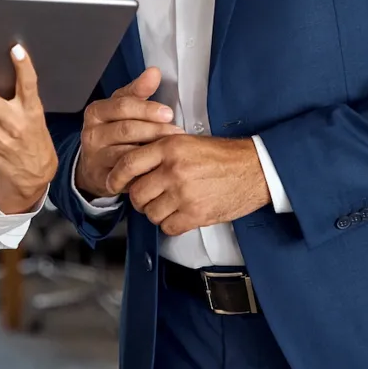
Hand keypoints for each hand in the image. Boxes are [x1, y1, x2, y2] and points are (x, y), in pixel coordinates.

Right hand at [75, 67, 184, 198]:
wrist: (94, 166)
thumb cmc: (112, 132)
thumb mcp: (122, 109)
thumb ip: (138, 91)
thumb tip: (154, 71)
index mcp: (96, 112)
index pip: (122, 106)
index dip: (147, 109)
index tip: (169, 113)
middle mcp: (91, 133)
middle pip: (126, 129)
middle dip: (155, 130)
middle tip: (177, 132)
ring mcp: (95, 157)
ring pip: (127, 153)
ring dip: (152, 151)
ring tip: (172, 149)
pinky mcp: (103, 177)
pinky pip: (127, 174)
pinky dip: (145, 169)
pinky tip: (159, 166)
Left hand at [106, 135, 270, 235]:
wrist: (254, 168)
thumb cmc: (221, 155)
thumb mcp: (186, 141)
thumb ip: (159, 150)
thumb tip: (133, 165)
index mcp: (169, 146)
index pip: (129, 163)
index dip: (116, 177)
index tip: (113, 183)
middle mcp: (173, 169)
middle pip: (137, 192)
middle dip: (137, 199)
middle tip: (145, 198)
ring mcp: (184, 193)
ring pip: (150, 212)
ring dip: (155, 212)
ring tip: (167, 205)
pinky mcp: (196, 213)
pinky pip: (168, 227)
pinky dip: (171, 224)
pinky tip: (179, 215)